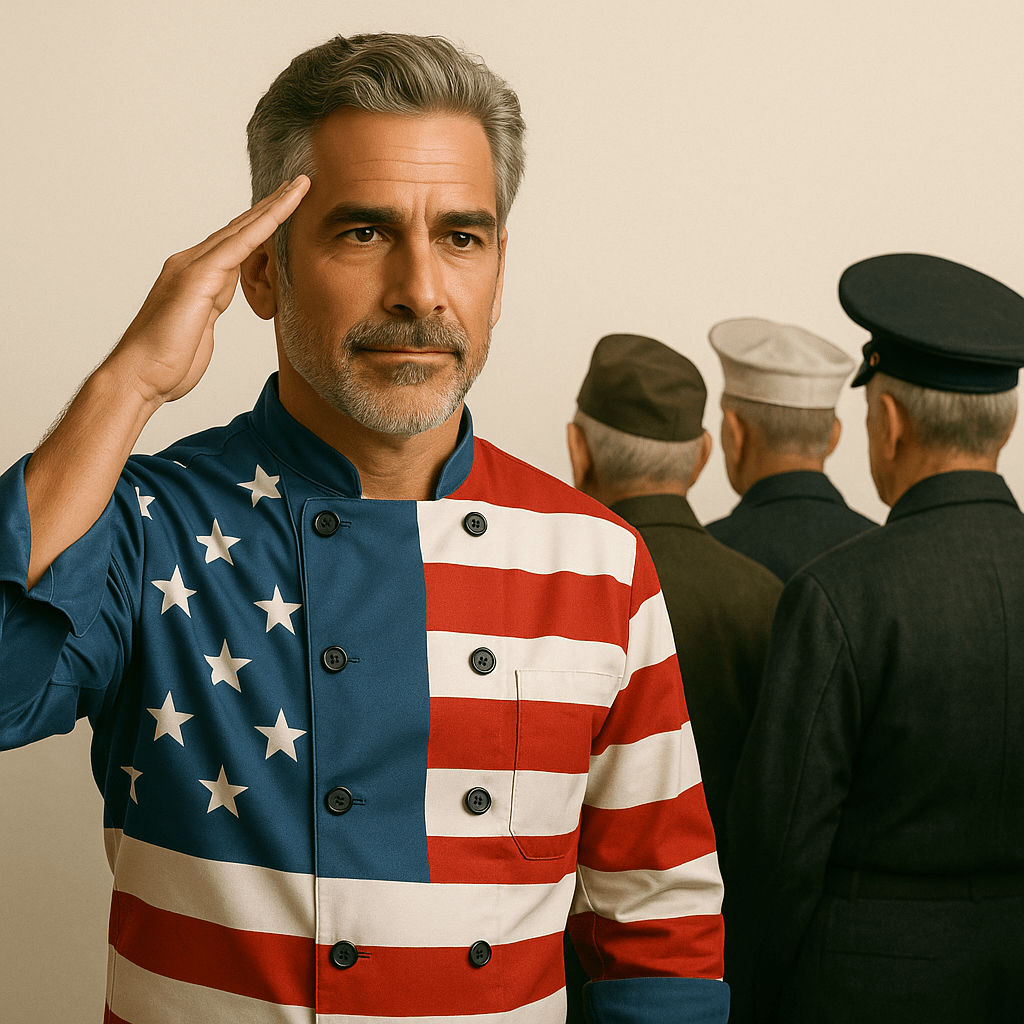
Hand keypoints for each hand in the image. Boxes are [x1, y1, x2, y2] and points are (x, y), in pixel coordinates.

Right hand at [106, 176, 309, 406]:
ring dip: (272, 207)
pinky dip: (262, 227)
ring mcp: (193, 268)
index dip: (260, 225)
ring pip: (241, 229)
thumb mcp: (200, 330)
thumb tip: (221, 295)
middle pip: (239, 228)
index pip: (234, 244)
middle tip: (297, 184)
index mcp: (195, 277)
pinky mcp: (197, 278)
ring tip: (298, 188)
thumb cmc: (168, 363)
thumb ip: (211, 307)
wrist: (140, 376)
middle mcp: (192, 265)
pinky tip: (281, 212)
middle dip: (269, 205)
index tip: (285, 209)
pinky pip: (238, 246)